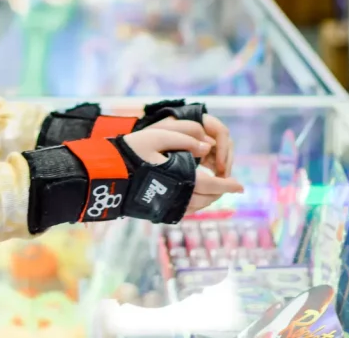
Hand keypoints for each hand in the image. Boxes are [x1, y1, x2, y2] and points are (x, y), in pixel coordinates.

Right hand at [122, 121, 242, 214]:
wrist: (108, 175)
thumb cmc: (132, 152)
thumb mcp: (157, 135)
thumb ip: (185, 136)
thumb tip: (208, 145)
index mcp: (183, 179)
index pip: (214, 184)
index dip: (229, 185)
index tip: (240, 186)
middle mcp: (180, 197)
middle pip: (208, 198)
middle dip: (220, 191)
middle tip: (226, 184)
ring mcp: (169, 207)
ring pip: (198, 207)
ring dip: (208, 198)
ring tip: (212, 189)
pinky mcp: (160, 211)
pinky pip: (185, 210)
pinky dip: (195, 203)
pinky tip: (192, 194)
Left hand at [143, 114, 234, 178]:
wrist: (135, 150)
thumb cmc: (146, 139)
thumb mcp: (162, 135)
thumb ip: (185, 137)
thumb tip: (209, 146)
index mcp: (196, 120)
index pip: (220, 131)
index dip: (223, 149)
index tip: (219, 168)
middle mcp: (201, 129)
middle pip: (224, 142)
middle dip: (226, 160)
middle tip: (222, 179)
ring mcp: (200, 141)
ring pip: (220, 153)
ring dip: (222, 167)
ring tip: (219, 183)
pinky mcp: (197, 153)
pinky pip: (213, 161)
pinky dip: (215, 170)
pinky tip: (213, 182)